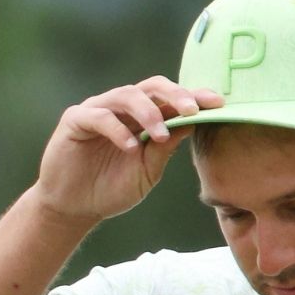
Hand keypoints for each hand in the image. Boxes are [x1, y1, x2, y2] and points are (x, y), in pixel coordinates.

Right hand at [30, 77, 223, 223]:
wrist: (75, 207)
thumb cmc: (112, 187)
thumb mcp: (148, 170)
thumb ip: (166, 148)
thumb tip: (193, 124)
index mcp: (144, 117)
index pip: (171, 99)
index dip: (194, 97)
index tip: (219, 104)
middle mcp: (123, 108)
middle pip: (151, 87)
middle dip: (175, 95)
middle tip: (192, 109)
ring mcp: (98, 110)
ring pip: (126, 96)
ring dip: (148, 112)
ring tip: (161, 134)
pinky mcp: (75, 119)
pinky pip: (99, 117)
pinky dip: (117, 130)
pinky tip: (131, 147)